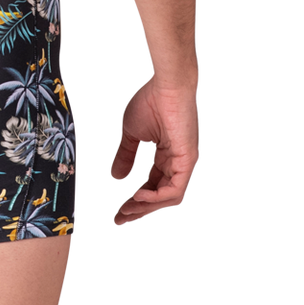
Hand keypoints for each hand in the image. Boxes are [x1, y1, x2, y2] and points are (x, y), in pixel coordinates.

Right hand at [108, 75, 200, 225]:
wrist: (165, 86)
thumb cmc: (151, 102)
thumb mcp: (131, 134)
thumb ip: (125, 156)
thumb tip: (115, 177)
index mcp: (167, 157)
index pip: (152, 187)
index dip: (135, 201)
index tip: (117, 212)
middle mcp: (178, 164)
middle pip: (160, 197)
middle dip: (139, 210)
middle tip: (119, 219)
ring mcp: (185, 164)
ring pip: (168, 198)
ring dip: (146, 207)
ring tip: (126, 209)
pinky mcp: (188, 161)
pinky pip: (175, 190)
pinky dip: (156, 197)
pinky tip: (137, 196)